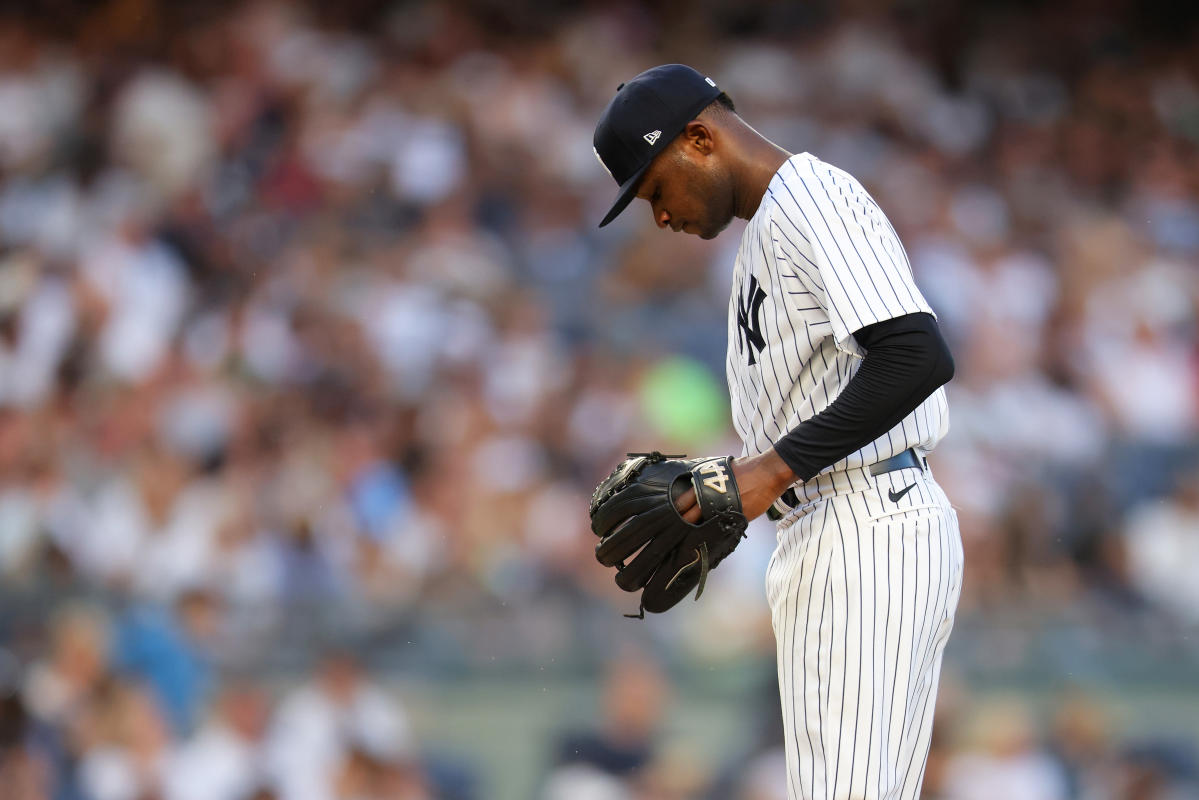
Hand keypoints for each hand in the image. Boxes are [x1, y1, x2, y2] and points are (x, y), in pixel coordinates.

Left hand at [674, 449, 797, 522]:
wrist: (768, 474)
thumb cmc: (745, 468)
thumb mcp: (720, 469)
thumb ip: (707, 481)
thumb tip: (696, 487)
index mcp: (705, 485)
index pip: (683, 502)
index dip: (678, 510)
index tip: (672, 516)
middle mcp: (712, 499)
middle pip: (691, 518)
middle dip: (683, 524)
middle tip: (678, 530)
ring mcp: (724, 510)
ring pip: (706, 525)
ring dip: (700, 529)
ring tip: (693, 535)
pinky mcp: (738, 518)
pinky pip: (723, 527)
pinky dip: (718, 530)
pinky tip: (713, 534)